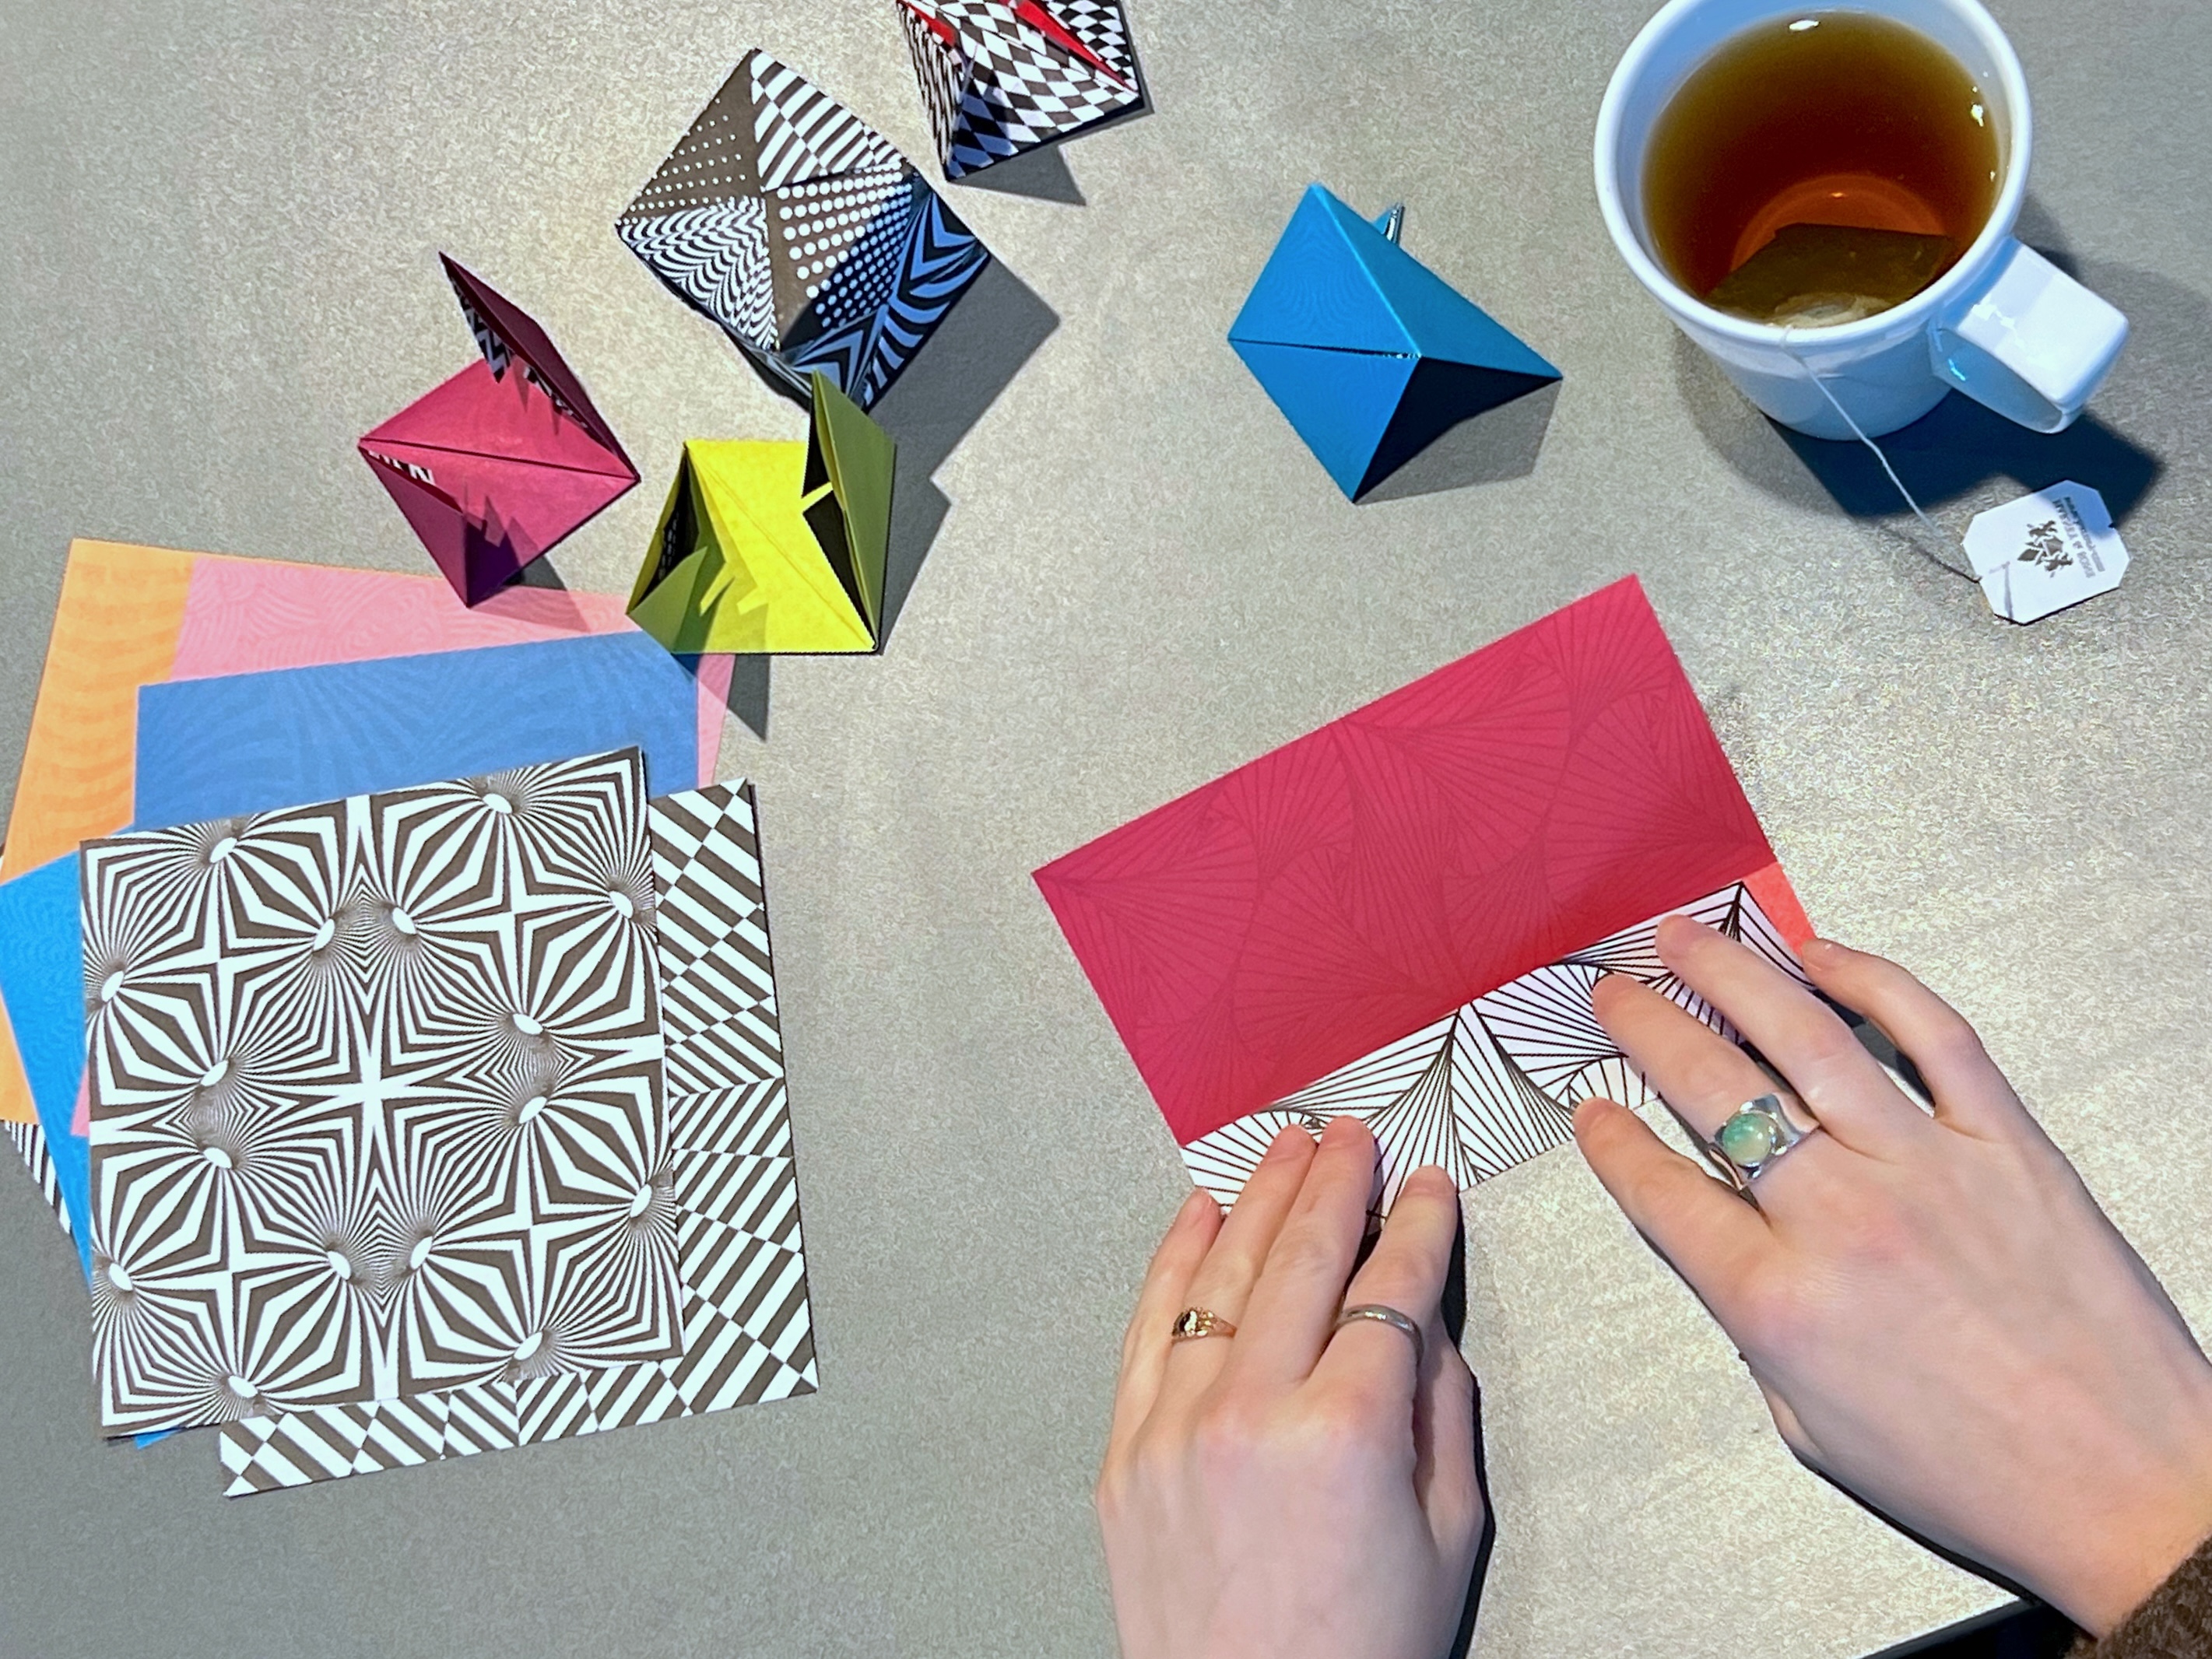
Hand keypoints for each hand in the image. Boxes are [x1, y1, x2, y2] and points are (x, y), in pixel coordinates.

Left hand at [1097, 1118, 1485, 1658]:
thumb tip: (1422, 1320)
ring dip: (1261, 1197)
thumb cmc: (1353, 1652)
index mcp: (1344, 1435)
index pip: (1389, 1290)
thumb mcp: (1446, 1534)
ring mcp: (1175, 1428)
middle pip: (1302, 1259)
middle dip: (1337, 1182)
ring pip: (1221, 1275)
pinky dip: (1174, 1259)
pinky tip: (1201, 1213)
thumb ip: (1440, 1411)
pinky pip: (1148, 1325)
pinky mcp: (1126, 1450)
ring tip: (1288, 1148)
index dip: (1416, 1228)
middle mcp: (1251, 1415)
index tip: (1428, 1191)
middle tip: (1357, 1138)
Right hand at [1576, 918, 2211, 1634]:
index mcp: (1778, 1303)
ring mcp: (1927, 1168)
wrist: (2128, 1491)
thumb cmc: (1979, 1475)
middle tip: (1614, 994)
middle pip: (1709, 1087)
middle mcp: (1841, 1220)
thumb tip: (1723, 1241)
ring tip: (1684, 938)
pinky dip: (1871, 979)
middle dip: (1642, 1027)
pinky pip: (1931, 1033)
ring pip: (1802, 1034)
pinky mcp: (2008, 1144)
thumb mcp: (1808, 1424)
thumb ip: (1752, 1321)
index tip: (1592, 1109)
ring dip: (1725, 973)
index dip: (1610, 1139)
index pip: (1657, 1188)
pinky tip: (1823, 955)